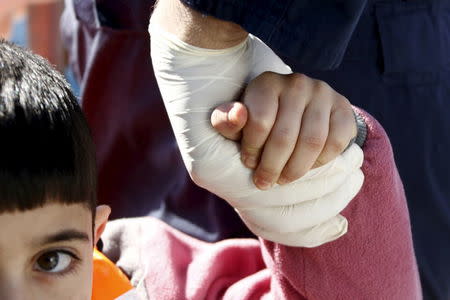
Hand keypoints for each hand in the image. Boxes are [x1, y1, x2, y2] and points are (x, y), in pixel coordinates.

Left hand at [212, 72, 356, 189]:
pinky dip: (321, 162)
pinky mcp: (343, 107)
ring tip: (283, 179)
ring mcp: (323, 93)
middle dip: (272, 167)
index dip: (252, 150)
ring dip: (295, 169)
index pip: (259, 123)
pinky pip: (336, 143)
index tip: (249, 163)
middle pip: (285, 136)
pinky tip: (307, 167)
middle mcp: (296, 83)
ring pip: (312, 142)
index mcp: (266, 83)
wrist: (296, 109)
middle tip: (264, 183)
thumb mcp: (237, 121)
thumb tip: (237, 115)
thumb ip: (226, 120)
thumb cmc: (259, 119)